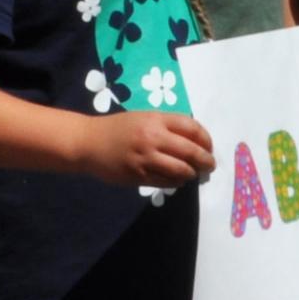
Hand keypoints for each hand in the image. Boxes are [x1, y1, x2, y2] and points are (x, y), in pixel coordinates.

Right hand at [82, 110, 215, 187]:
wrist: (89, 142)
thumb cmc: (117, 128)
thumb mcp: (143, 118)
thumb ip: (166, 126)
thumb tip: (194, 140)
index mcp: (156, 119)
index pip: (192, 128)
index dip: (206, 139)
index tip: (209, 146)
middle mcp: (153, 137)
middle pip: (191, 150)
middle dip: (206, 160)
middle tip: (209, 165)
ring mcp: (146, 158)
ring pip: (181, 169)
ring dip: (192, 173)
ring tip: (194, 174)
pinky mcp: (139, 175)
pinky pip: (166, 182)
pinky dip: (177, 182)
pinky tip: (178, 180)